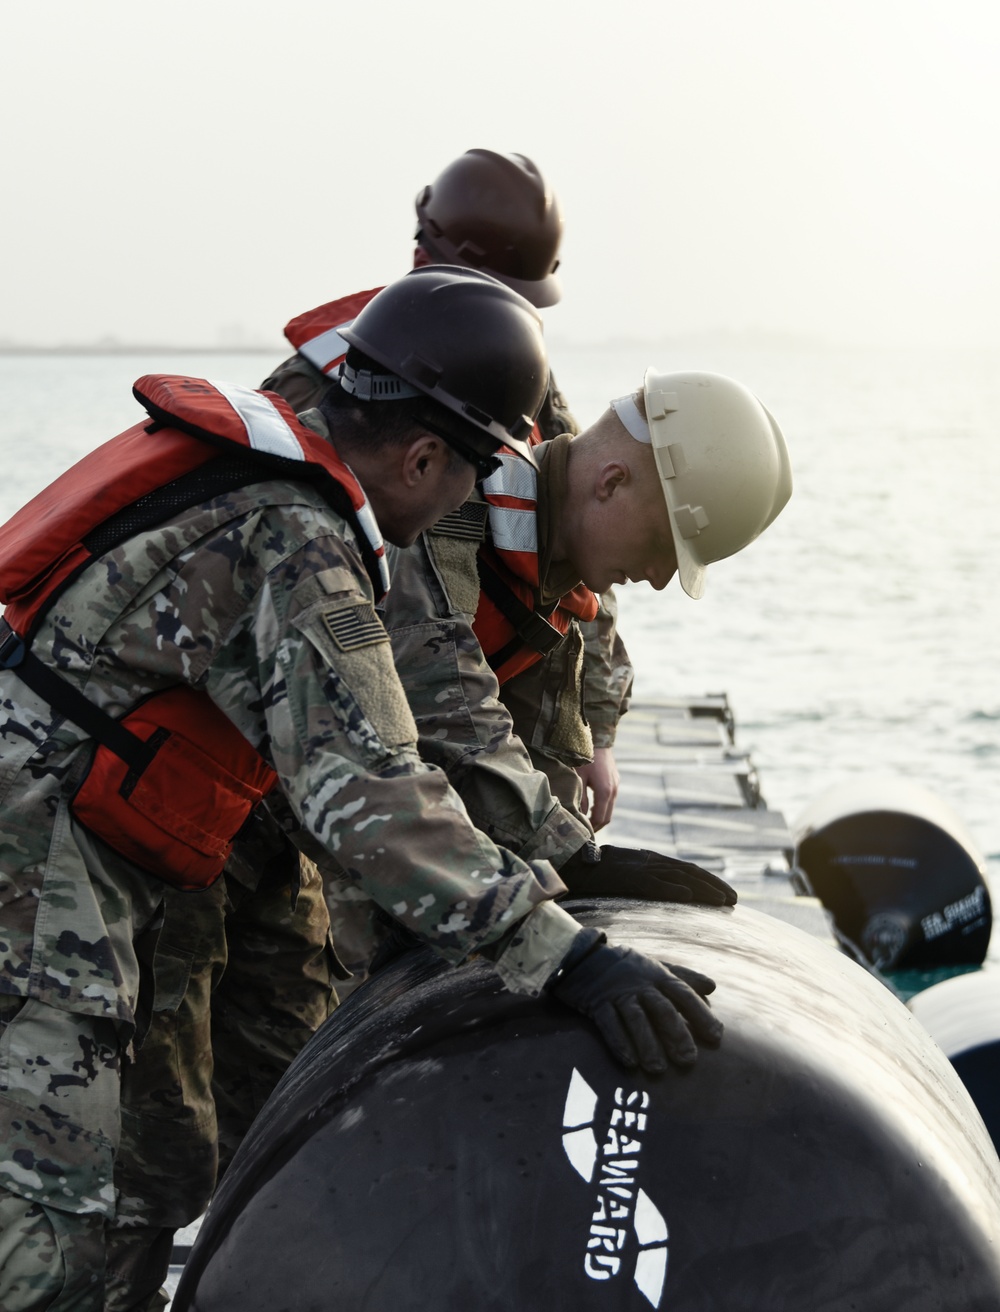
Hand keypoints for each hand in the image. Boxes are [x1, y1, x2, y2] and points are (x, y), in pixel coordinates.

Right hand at [551, 938, 721, 1071]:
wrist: (583, 956)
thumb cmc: (626, 966)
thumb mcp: (655, 966)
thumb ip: (683, 977)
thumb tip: (712, 986)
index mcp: (657, 974)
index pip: (683, 993)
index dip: (701, 1014)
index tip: (716, 1036)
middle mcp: (640, 984)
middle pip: (662, 1008)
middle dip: (676, 1033)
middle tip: (688, 1059)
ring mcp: (618, 993)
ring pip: (636, 1018)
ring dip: (648, 1043)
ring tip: (658, 1068)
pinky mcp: (597, 1003)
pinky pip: (608, 1024)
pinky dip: (619, 1043)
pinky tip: (630, 1062)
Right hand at [560, 843, 736, 906]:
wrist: (573, 864)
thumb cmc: (597, 872)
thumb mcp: (626, 873)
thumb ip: (645, 878)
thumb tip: (664, 891)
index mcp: (651, 860)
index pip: (687, 869)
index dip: (709, 881)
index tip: (726, 893)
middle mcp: (650, 861)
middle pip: (691, 871)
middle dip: (715, 885)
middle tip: (735, 899)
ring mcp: (641, 868)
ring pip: (681, 877)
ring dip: (705, 889)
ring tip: (724, 901)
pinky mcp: (630, 877)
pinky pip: (655, 883)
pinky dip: (673, 888)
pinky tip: (689, 896)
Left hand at [575, 747, 619, 829]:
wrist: (598, 739)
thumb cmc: (585, 758)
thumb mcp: (578, 778)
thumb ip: (580, 798)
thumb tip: (580, 816)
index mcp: (605, 792)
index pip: (601, 818)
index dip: (592, 828)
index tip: (582, 833)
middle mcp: (614, 791)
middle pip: (607, 817)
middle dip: (596, 826)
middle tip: (584, 832)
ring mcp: (616, 786)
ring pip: (610, 808)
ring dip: (599, 816)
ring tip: (586, 822)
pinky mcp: (615, 781)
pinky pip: (610, 800)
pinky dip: (602, 807)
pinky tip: (591, 808)